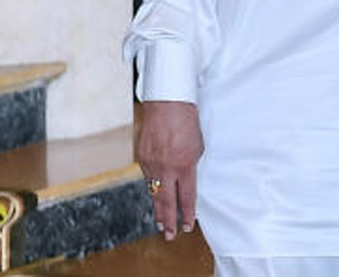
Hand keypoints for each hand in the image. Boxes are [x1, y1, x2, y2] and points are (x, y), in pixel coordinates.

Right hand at [136, 100, 203, 239]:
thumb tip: (185, 179)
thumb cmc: (186, 121)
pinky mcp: (141, 158)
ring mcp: (151, 164)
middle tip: (170, 235)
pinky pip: (147, 177)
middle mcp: (166, 168)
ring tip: (161, 223)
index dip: (187, 213)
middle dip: (168, 220)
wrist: (167, 103)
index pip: (186, 197)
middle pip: (166, 201)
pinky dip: (152, 188)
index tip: (187, 225)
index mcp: (184, 165)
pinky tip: (155, 196)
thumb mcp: (197, 146)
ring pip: (154, 192)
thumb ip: (191, 165)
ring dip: (158, 208)